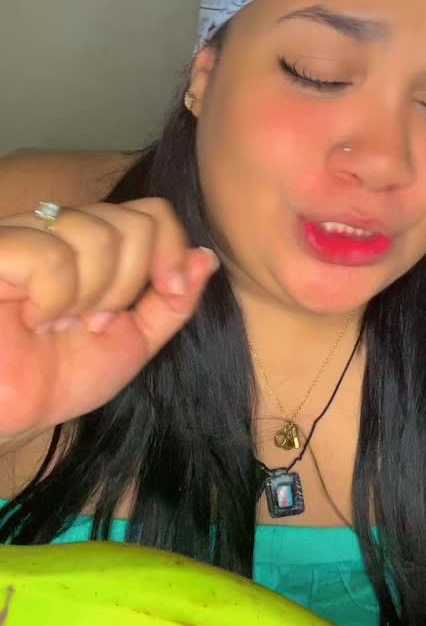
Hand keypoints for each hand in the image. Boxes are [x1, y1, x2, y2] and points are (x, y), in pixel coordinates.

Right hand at [0, 199, 218, 438]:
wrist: (2, 413)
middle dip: (128, 285)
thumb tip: (206, 258)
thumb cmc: (56, 378)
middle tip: (94, 322)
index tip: (170, 291)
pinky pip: (49, 254)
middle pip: (132, 223)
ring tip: (59, 324)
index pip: (153, 212)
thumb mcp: (133, 343)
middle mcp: (61, 230)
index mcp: (94, 246)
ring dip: (89, 296)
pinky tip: (31, 319)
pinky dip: (52, 298)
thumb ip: (171, 302)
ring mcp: (26, 234)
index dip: (171, 250)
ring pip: (96, 235)